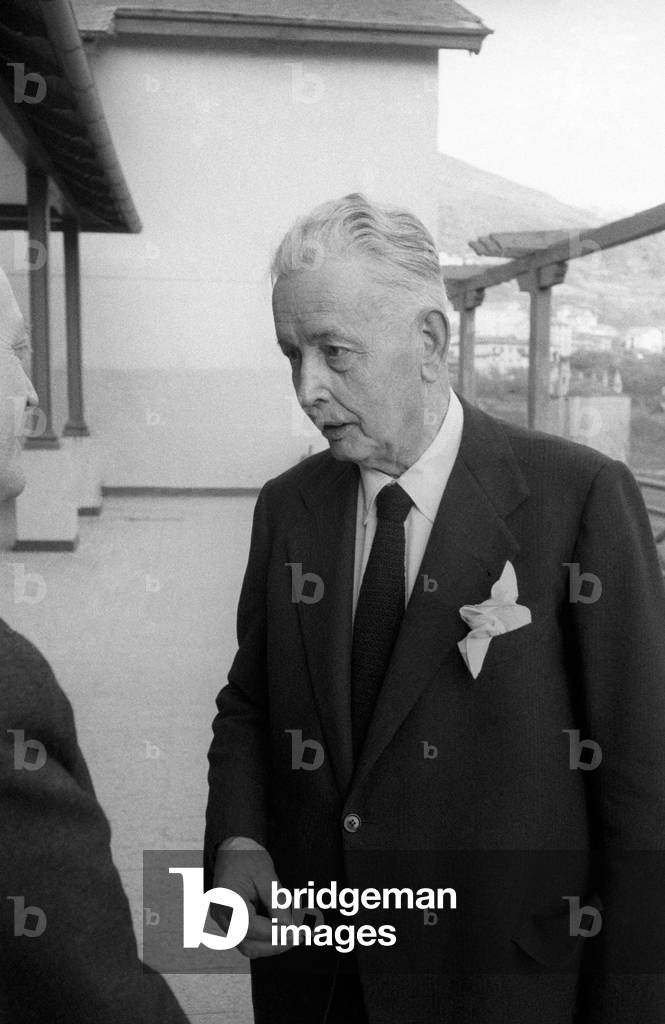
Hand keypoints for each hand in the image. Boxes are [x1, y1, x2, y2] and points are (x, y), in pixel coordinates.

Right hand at [210, 836, 296, 957]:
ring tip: (295, 933)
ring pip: (248, 946)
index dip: (275, 932)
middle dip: (276, 944)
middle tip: (301, 935)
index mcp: (226, 899)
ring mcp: (223, 921)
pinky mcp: (230, 922)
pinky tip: (282, 928)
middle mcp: (221, 915)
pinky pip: (248, 938)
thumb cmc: (247, 857)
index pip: (250, 926)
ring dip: (272, 945)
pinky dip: (267, 938)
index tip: (297, 931)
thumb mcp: (266, 874)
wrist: (232, 849)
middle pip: (248, 944)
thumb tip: (289, 926)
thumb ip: (276, 901)